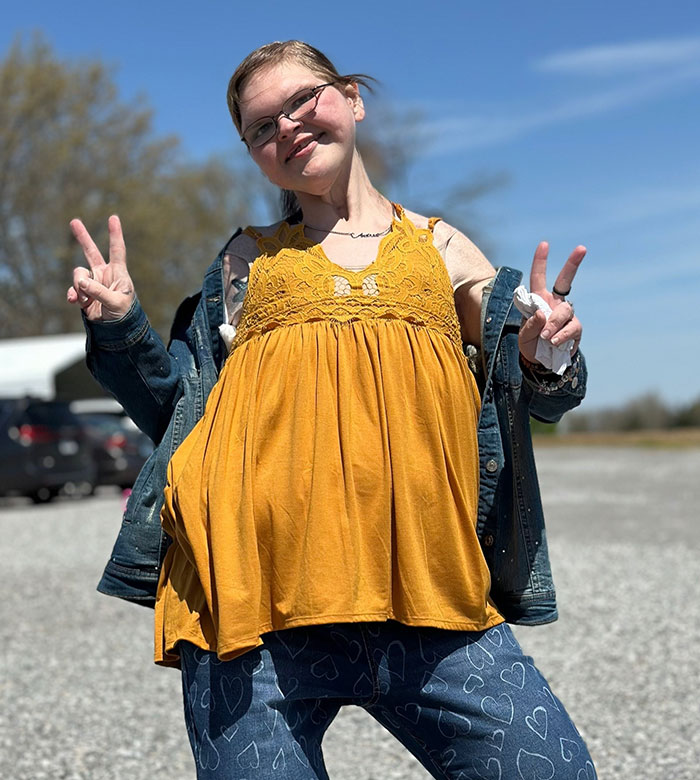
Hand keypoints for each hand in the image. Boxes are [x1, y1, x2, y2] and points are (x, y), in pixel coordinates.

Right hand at [67, 215, 134, 320]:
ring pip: (78, 274)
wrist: (116, 331)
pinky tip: (75, 301)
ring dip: (78, 285)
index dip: (115, 234)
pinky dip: (73, 295)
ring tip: (85, 299)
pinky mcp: (83, 294)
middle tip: (74, 221)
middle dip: (83, 237)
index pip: (117, 250)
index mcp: (118, 273)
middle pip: (91, 252)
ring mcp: (92, 284)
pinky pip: (73, 289)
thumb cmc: (124, 315)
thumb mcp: (116, 303)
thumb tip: (80, 281)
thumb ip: (98, 291)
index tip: (113, 218)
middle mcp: (104, 275)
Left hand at [519, 241, 584, 364]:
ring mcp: (566, 315)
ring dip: (553, 324)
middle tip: (582, 248)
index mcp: (539, 300)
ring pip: (563, 312)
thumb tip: (542, 314)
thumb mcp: (524, 336)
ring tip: (546, 337)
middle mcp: (555, 303)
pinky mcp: (575, 328)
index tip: (544, 244)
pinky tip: (554, 342)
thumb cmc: (531, 344)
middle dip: (573, 264)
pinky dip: (561, 335)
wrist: (542, 362)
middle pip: (565, 280)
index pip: (539, 278)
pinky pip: (571, 328)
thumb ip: (531, 325)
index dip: (541, 261)